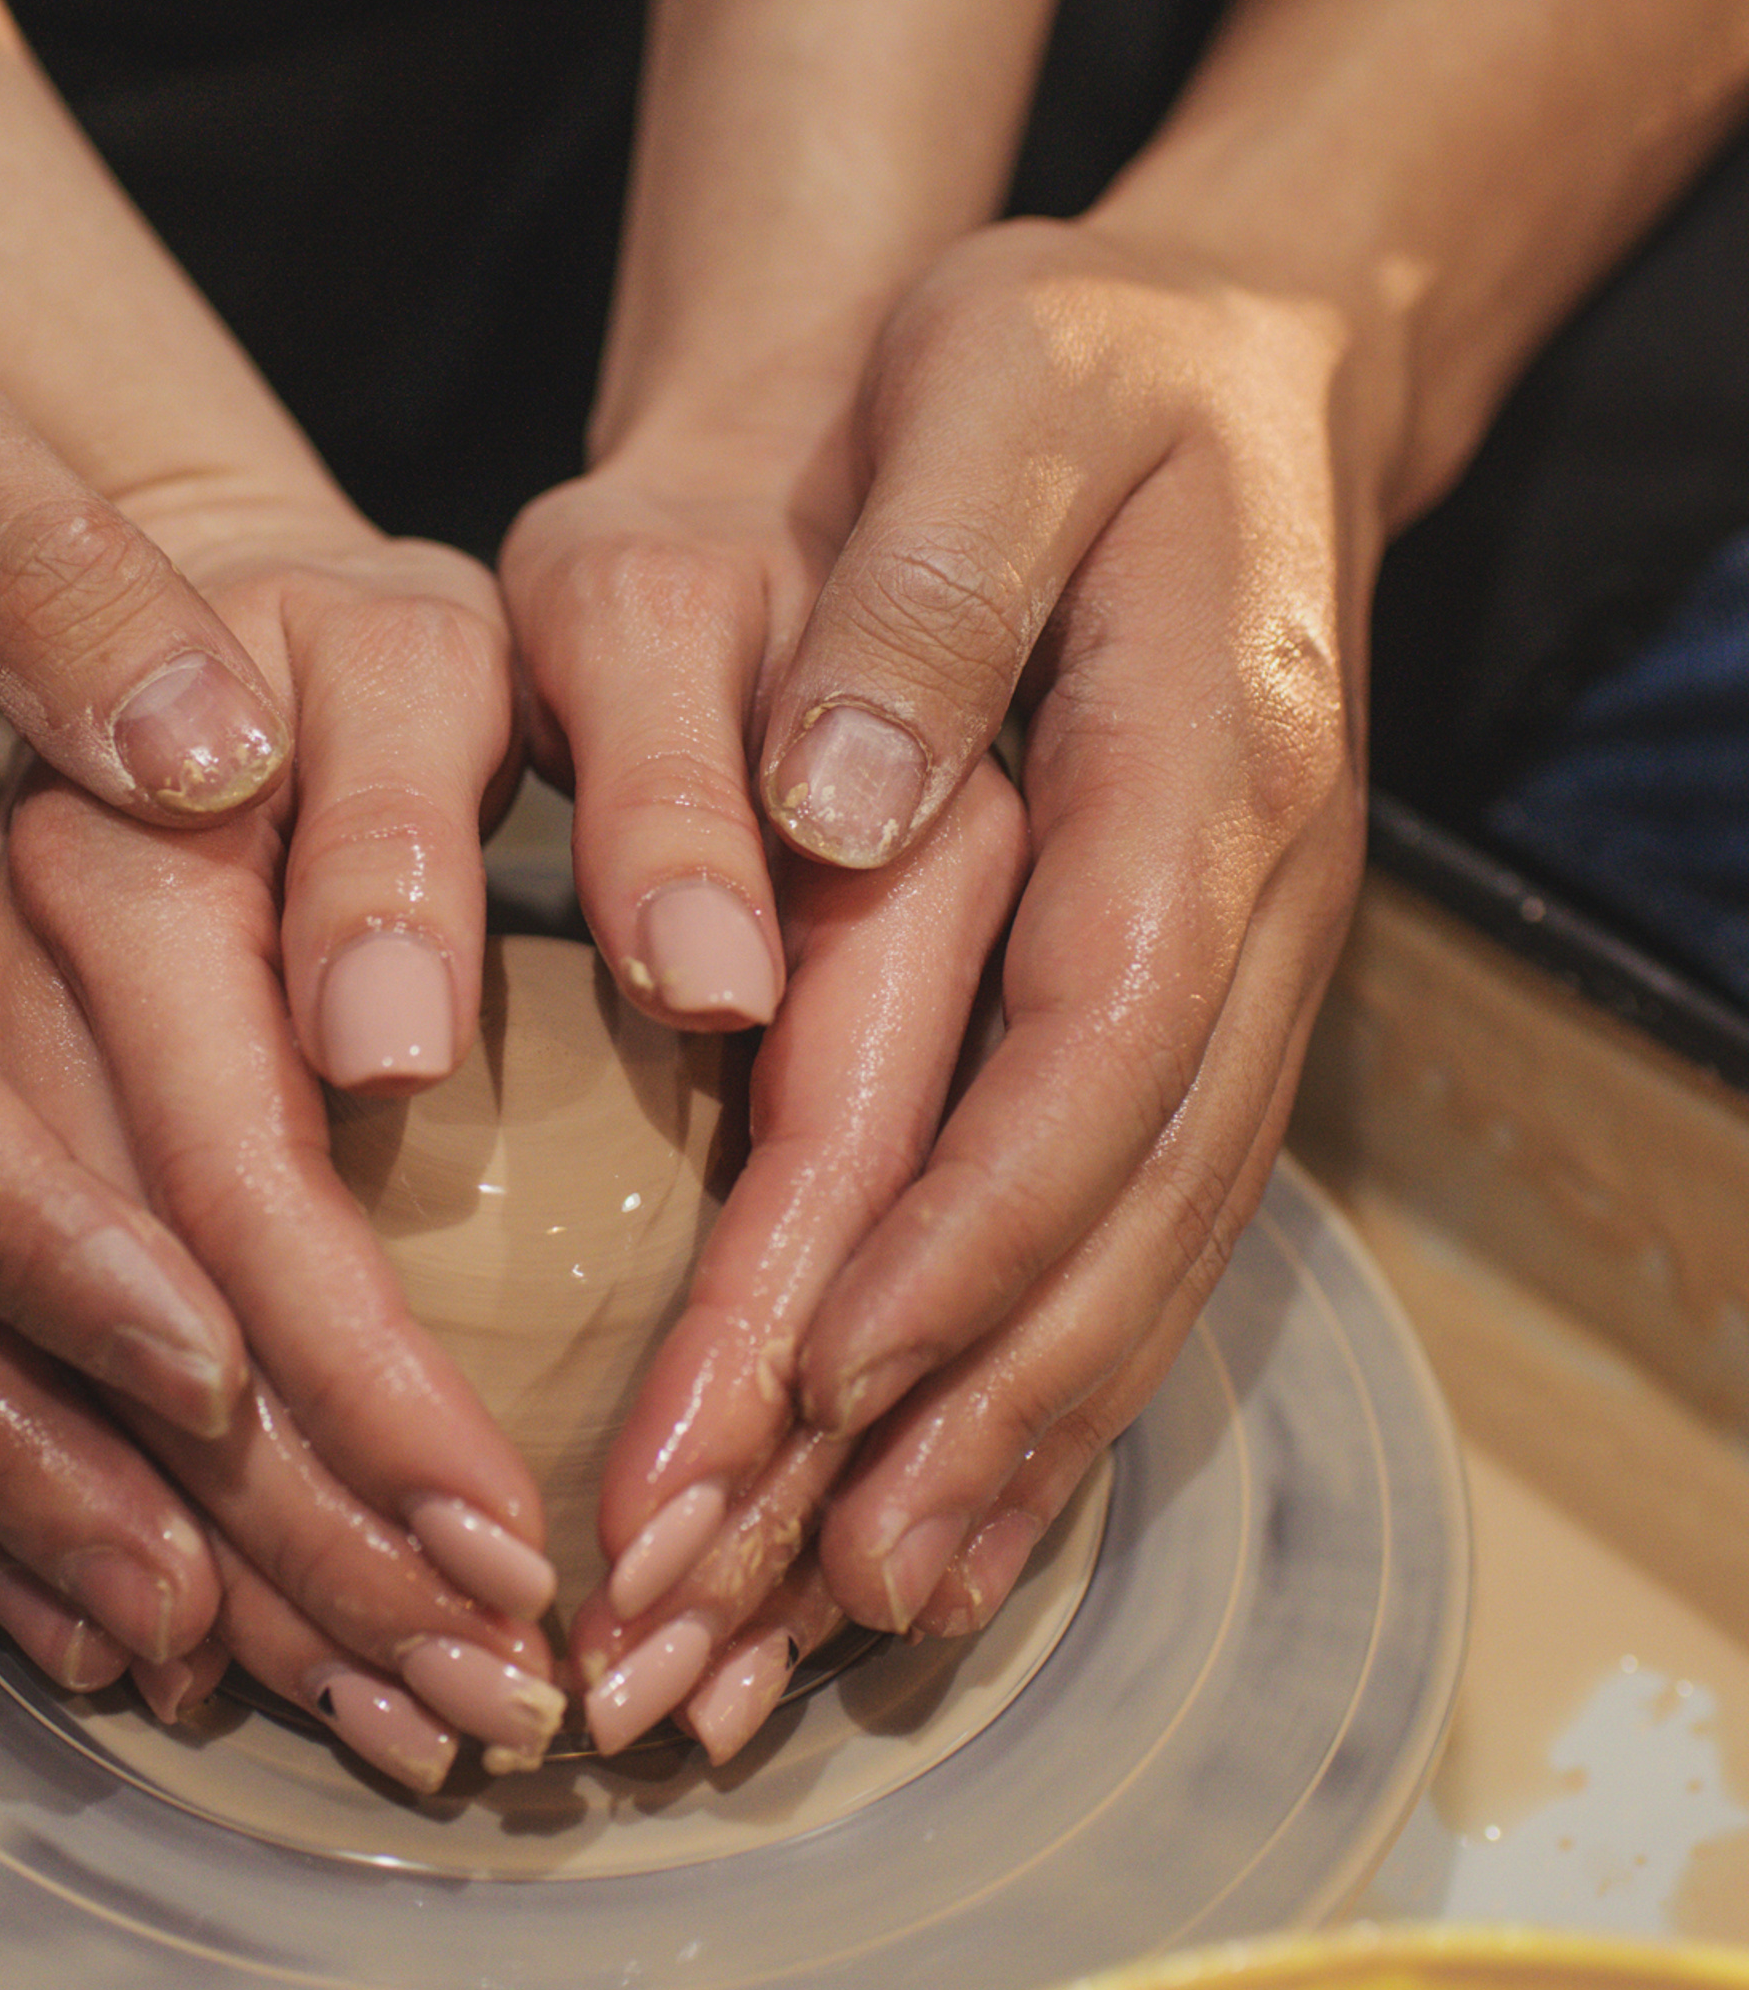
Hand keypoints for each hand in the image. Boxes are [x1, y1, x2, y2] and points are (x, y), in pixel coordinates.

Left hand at [544, 214, 1381, 1752]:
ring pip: (1127, 1273)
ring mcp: (1237, 982)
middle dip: (925, 1429)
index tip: (800, 1393)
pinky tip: (929, 1519)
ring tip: (816, 1635)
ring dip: (977, 1468)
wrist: (1219, 355)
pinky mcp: (1185, 1018)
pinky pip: (1130, 1243)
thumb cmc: (1081, 358)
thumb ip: (936, 584)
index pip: (1084, 1049)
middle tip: (739, 1606)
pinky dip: (1029, 1399)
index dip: (951, 1234)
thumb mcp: (1001, 381)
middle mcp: (1250, 911)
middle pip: (1102, 1221)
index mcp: (1206, 764)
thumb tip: (848, 810)